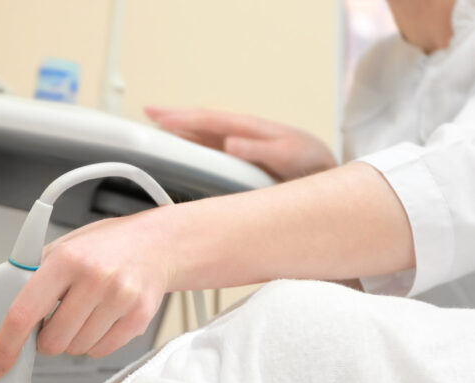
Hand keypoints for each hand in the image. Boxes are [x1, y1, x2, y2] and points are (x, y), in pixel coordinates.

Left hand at [0, 210, 172, 380]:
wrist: (155, 244)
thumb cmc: (98, 249)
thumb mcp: (50, 253)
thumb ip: (5, 284)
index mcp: (65, 259)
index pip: (23, 313)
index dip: (4, 345)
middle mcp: (94, 277)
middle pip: (51, 341)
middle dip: (45, 340)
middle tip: (54, 318)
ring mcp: (120, 299)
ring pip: (75, 350)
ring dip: (70, 341)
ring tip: (81, 313)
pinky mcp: (139, 317)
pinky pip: (100, 352)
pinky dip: (93, 343)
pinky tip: (99, 318)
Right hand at [145, 106, 336, 180]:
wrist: (328, 177)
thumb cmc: (311, 164)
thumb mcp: (288, 156)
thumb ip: (259, 149)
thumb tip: (229, 142)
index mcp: (248, 129)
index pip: (207, 119)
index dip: (180, 117)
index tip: (156, 116)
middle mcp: (240, 135)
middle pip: (200, 123)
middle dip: (173, 117)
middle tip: (147, 113)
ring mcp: (239, 148)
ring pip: (202, 136)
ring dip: (179, 132)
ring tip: (155, 130)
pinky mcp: (240, 163)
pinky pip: (209, 152)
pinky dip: (191, 149)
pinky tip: (181, 153)